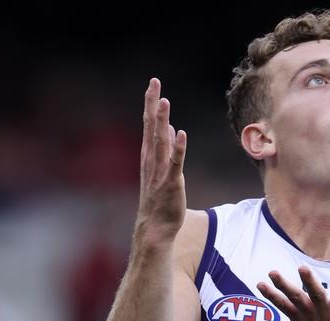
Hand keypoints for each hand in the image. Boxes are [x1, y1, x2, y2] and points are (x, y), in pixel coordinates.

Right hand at [137, 78, 187, 239]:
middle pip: (151, 128)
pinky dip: (178, 148)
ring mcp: (160, 172)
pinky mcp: (171, 183)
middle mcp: (152, 161)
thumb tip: (171, 129)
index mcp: (149, 157)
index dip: (150, 105)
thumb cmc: (159, 201)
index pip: (148, 125)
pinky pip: (175, 163)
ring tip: (164, 101)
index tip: (153, 85)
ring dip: (162, 121)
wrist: (155, 229)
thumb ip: (166, 149)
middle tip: (153, 82)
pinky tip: (181, 133)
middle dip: (152, 105)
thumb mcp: (162, 171)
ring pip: (160, 142)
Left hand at [257, 266, 329, 320]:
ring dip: (283, 287)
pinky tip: (260, 283)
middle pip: (317, 297)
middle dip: (310, 283)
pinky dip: (271, 296)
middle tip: (302, 268)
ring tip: (273, 273)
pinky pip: (282, 307)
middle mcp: (326, 316)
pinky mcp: (298, 320)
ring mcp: (310, 319)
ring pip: (295, 301)